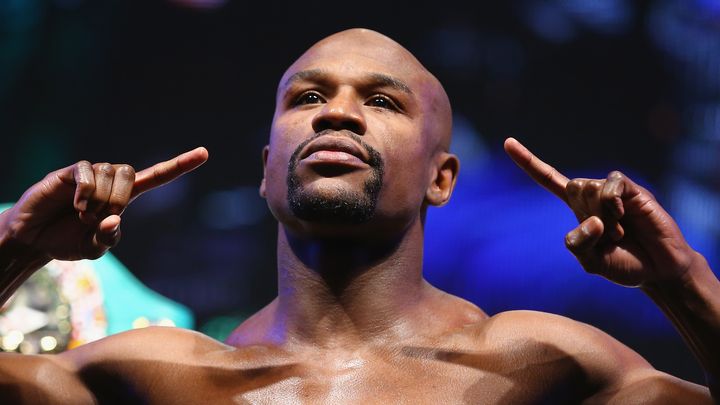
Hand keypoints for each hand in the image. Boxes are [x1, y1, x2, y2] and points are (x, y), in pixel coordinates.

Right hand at [0, 147, 208, 260]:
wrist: (33, 238)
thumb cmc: (67, 242)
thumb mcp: (93, 249)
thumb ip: (107, 238)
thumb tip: (115, 218)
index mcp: (125, 197)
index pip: (158, 176)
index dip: (180, 165)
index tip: (205, 153)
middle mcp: (111, 181)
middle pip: (131, 173)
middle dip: (119, 199)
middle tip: (99, 218)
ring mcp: (91, 174)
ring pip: (110, 173)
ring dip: (98, 200)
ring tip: (82, 215)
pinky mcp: (70, 172)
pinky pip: (86, 173)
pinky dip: (84, 193)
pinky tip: (75, 205)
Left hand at [503, 137, 695, 286]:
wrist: (658, 270)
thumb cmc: (623, 264)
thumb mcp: (591, 262)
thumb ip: (579, 245)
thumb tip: (592, 221)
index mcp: (577, 208)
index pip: (548, 179)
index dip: (529, 162)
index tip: (508, 143)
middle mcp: (592, 195)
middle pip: (573, 187)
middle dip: (587, 215)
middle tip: (607, 237)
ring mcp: (612, 191)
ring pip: (591, 188)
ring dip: (603, 216)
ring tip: (620, 232)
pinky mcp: (632, 190)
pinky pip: (612, 184)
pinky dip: (612, 203)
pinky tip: (624, 216)